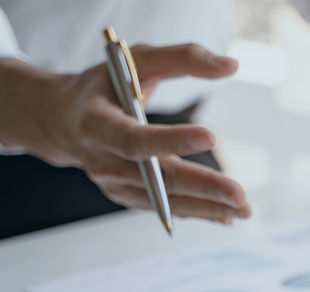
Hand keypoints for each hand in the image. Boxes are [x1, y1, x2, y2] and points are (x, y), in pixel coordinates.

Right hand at [0, 45, 250, 223]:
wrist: (66, 119)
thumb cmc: (106, 85)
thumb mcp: (135, 59)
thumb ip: (181, 58)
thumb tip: (230, 66)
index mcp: (96, 123)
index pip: (134, 139)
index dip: (171, 140)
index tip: (210, 136)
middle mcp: (101, 160)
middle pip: (157, 179)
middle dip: (201, 187)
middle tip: (239, 194)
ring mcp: (113, 184)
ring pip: (165, 201)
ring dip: (207, 207)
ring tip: (243, 209)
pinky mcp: (127, 197)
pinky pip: (166, 208)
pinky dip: (197, 212)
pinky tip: (226, 216)